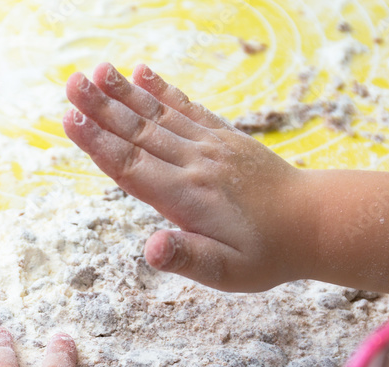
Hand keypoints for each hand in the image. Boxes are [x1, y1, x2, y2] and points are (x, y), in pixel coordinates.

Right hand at [64, 62, 307, 291]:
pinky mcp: (224, 138)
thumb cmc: (269, 255)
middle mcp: (196, 165)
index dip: (98, 143)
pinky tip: (141, 74)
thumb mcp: (228, 272)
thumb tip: (150, 249)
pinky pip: (188, 109)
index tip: (71, 119)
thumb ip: (187, 258)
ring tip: (97, 70)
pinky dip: (162, 91)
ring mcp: (211, 147)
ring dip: (124, 93)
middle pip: (138, 134)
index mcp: (188, 198)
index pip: (133, 167)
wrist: (318, 223)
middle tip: (70, 83)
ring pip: (159, 116)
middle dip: (101, 109)